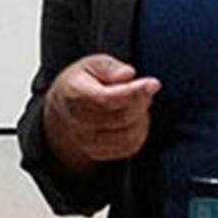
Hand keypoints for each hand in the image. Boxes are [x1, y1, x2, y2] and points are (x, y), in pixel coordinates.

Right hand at [43, 54, 160, 171]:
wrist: (64, 107)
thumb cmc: (83, 81)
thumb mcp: (92, 63)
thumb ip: (109, 66)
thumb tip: (127, 74)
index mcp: (73, 94)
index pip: (107, 99)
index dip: (134, 92)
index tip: (153, 83)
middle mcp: (76, 122)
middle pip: (121, 118)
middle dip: (141, 102)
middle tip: (145, 89)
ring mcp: (85, 141)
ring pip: (128, 136)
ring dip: (142, 118)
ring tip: (139, 103)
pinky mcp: (97, 153)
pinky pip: (129, 147)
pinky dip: (140, 132)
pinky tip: (136, 118)